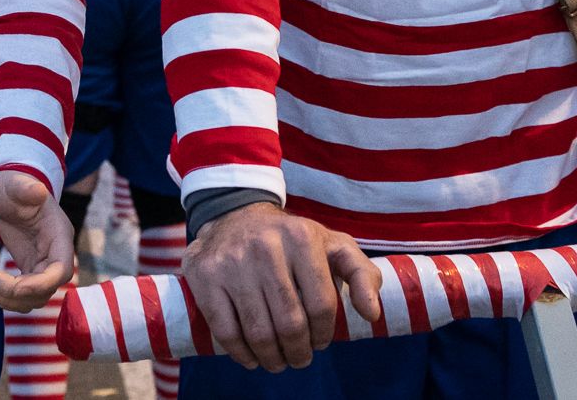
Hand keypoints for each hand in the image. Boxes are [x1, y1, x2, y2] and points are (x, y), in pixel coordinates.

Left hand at [0, 169, 76, 312]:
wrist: (7, 193)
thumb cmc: (13, 186)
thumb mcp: (16, 184)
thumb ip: (25, 188)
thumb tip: (38, 190)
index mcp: (59, 235)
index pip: (62, 270)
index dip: (42, 284)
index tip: (16, 286)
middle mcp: (56, 254)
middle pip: (47, 290)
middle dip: (17, 293)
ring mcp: (43, 264)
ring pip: (35, 298)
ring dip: (10, 299)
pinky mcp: (30, 270)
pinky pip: (24, 295)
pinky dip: (6, 296)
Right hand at [182, 202, 381, 371]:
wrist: (234, 215)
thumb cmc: (292, 240)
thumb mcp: (333, 245)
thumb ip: (362, 274)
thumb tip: (372, 314)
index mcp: (302, 237)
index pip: (322, 305)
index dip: (325, 334)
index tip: (321, 342)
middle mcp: (266, 246)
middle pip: (290, 324)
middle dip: (299, 352)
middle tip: (299, 359)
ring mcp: (232, 261)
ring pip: (258, 332)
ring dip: (272, 358)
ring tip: (278, 361)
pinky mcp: (205, 276)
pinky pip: (226, 331)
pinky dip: (241, 354)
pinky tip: (252, 358)